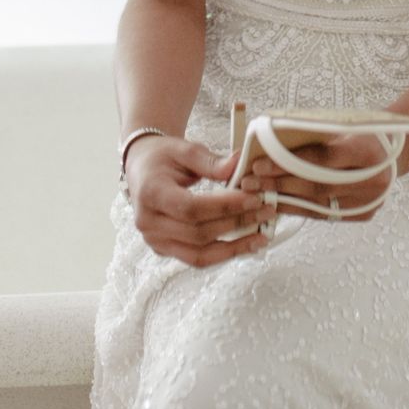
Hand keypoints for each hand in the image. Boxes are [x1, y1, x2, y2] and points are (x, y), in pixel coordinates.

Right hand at [126, 135, 278, 267]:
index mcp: (151, 193)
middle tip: (266, 211)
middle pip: (197, 233)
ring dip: (233, 248)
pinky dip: (222, 254)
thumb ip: (212, 161)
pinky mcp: (164, 250)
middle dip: (236, 224)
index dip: (224, 207)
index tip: (253, 199)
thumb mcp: (185, 149)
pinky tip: (244, 245)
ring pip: (198, 255)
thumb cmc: (162, 157)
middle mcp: (148, 223)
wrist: (142, 168)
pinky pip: (196, 258)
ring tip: (261, 236)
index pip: (191, 208)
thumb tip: (239, 165)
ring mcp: (155, 240)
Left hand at [238, 130, 397, 221]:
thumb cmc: (360, 132)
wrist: (392, 153)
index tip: (258, 164)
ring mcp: (369, 201)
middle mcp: (372, 180)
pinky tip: (278, 204)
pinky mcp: (363, 214)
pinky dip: (299, 209)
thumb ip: (313, 135)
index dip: (288, 163)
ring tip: (257, 196)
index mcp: (368, 151)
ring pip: (317, 204)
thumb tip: (268, 143)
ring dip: (283, 201)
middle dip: (279, 185)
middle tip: (249, 183)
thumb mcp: (342, 124)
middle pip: (316, 185)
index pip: (321, 159)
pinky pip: (324, 214)